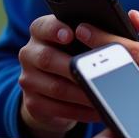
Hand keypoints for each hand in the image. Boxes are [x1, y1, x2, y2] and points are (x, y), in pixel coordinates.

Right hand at [17, 14, 100, 137]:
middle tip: (97, 73)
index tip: (70, 35)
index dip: (55, 30)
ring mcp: (28, 79)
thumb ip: (93, 32)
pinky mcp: (32, 103)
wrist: (55, 89)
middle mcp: (29, 53)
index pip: (43, 26)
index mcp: (40, 31)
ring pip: (55, 87)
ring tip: (104, 95)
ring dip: (82, 94)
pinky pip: (56, 109)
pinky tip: (96, 110)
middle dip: (75, 67)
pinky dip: (80, 111)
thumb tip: (110, 26)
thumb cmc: (76, 56)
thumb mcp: (81, 41)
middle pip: (47, 58)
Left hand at [77, 12, 138, 137]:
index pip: (134, 53)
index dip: (105, 40)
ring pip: (125, 103)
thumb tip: (134, 18)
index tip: (82, 30)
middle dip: (95, 65)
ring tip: (80, 74)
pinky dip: (116, 110)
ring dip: (100, 89)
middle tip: (70, 51)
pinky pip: (135, 121)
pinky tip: (100, 98)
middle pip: (123, 79)